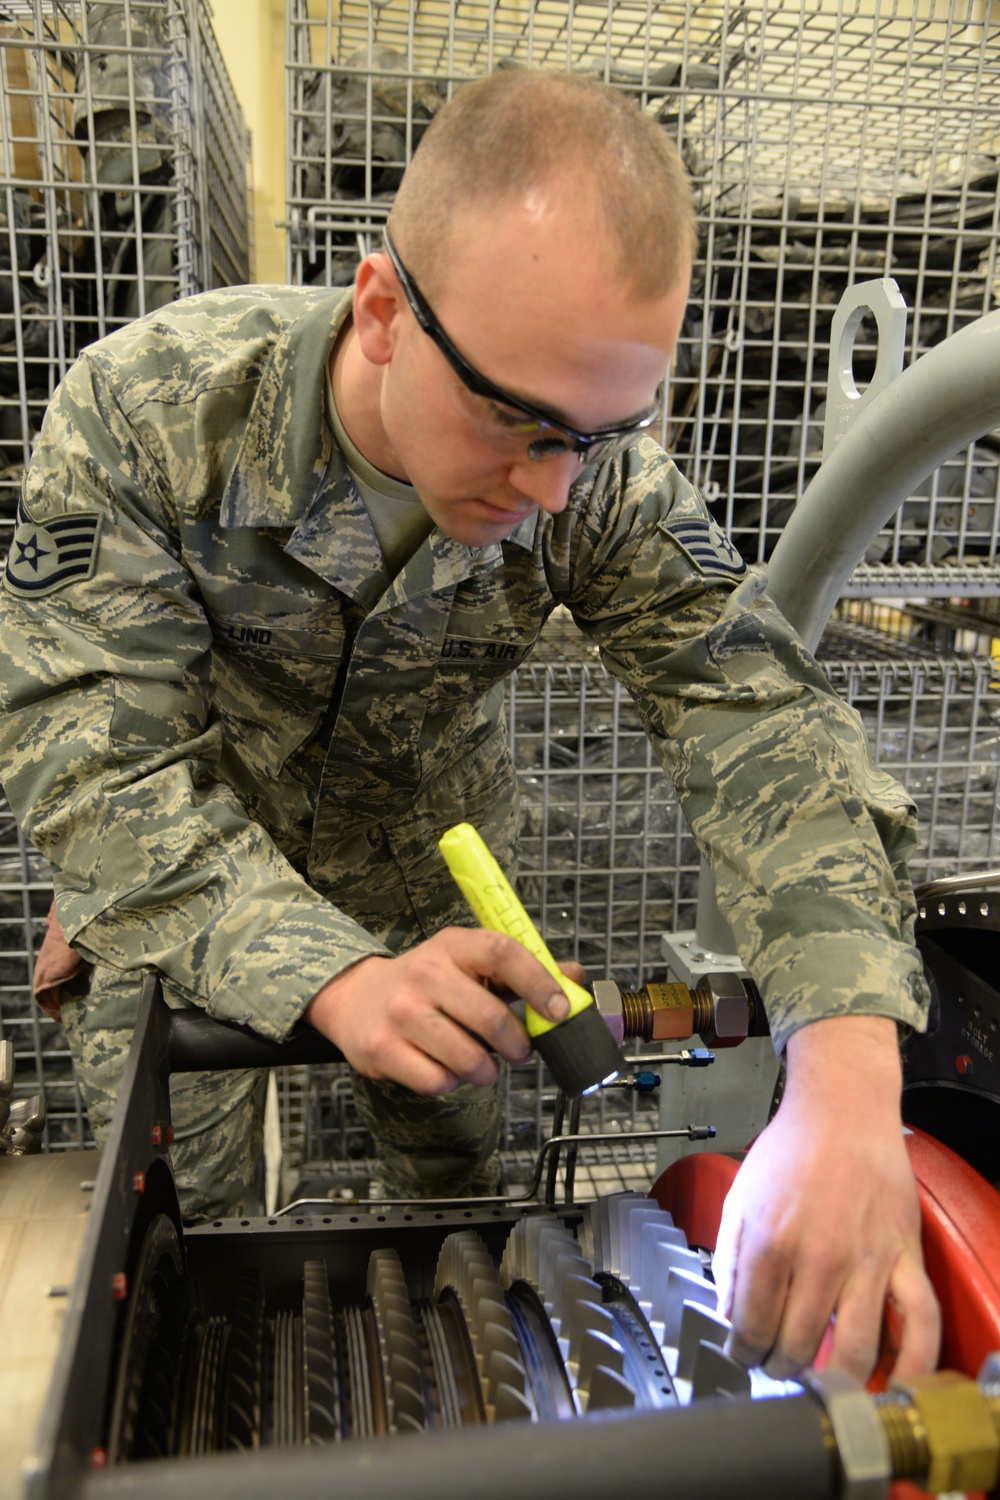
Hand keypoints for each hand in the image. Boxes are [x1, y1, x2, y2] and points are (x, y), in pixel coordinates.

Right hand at [303, 926, 580, 1094]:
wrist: (354, 998)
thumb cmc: (426, 983)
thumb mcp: (468, 963)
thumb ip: (521, 971)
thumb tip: (575, 978)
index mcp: (452, 946)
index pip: (502, 953)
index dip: (538, 982)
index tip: (560, 1010)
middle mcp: (424, 974)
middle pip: (491, 1017)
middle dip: (518, 1044)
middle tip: (520, 1051)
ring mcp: (401, 1013)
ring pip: (468, 1058)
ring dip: (487, 1070)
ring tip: (481, 1063)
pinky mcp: (383, 1050)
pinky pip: (439, 1082)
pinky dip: (452, 1083)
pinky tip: (445, 1067)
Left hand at [712, 1015, 940, 1381]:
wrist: (843, 1108)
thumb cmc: (791, 1148)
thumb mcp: (739, 1197)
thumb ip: (728, 1261)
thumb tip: (727, 1315)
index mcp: (770, 1241)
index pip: (751, 1326)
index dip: (742, 1353)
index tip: (743, 1355)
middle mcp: (819, 1256)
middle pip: (798, 1345)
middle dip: (781, 1366)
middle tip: (778, 1364)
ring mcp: (867, 1260)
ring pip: (855, 1350)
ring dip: (833, 1378)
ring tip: (821, 1378)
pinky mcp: (905, 1256)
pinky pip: (919, 1322)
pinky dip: (912, 1363)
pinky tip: (896, 1380)